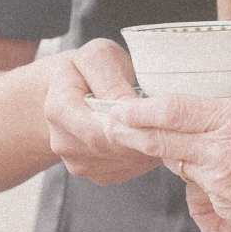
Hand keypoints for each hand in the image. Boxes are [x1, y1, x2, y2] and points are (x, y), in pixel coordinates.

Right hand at [41, 38, 157, 184]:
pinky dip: (145, 155)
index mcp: (59, 109)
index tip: (157, 118)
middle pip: (114, 149)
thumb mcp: (98, 57)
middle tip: (171, 121)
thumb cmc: (85, 69)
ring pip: (126, 161)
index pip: (97, 131)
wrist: (68, 89)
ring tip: (162, 123)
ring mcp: (79, 163)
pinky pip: (129, 169)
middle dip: (146, 136)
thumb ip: (110, 80)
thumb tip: (130, 108)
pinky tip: (150, 134)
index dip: (130, 128)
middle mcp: (64, 143)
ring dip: (148, 146)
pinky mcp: (96, 174)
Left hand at [106, 70, 230, 231]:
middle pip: (162, 137)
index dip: (144, 108)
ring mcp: (218, 183)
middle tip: (110, 119)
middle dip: (132, 128)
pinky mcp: (224, 205)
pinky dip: (182, 164)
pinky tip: (179, 158)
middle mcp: (219, 154)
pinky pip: (195, 177)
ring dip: (152, 146)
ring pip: (175, 158)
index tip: (122, 104)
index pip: (176, 111)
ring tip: (133, 135)